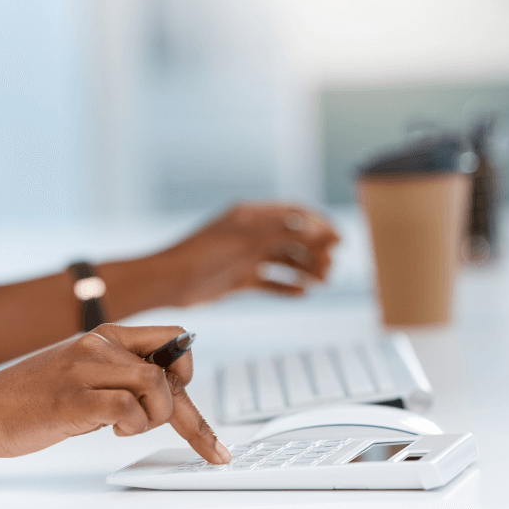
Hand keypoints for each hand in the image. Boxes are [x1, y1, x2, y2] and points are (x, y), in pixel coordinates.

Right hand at [0, 324, 229, 463]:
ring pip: (156, 386)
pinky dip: (132, 425)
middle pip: (171, 368)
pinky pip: (128, 408)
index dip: (188, 373)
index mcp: (106, 335)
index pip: (173, 339)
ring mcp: (86, 369)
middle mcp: (100, 344)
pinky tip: (113, 430)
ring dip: (156, 417)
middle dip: (191, 414)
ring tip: (130, 429)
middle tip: (208, 447)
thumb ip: (120, 374)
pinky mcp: (73, 398)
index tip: (192, 406)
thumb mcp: (84, 372)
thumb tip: (164, 391)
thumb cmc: (32, 398)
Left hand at [165, 202, 340, 305]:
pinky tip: (304, 294)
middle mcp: (250, 234)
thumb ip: (286, 236)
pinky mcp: (239, 278)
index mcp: (251, 215)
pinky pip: (270, 281)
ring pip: (283, 261)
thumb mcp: (249, 241)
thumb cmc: (204, 254)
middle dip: (315, 251)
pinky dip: (287, 287)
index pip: (294, 214)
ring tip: (323, 282)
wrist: (169, 282)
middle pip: (292, 239)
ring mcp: (245, 257)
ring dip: (305, 269)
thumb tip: (322, 231)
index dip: (319, 225)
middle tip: (332, 267)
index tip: (340, 239)